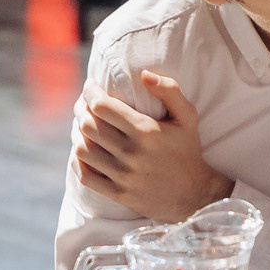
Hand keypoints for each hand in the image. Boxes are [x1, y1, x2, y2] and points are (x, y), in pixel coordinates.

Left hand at [73, 72, 232, 221]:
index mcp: (146, 131)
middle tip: (83, 105)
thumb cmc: (187, 150)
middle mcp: (132, 153)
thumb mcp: (187, 116)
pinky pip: (86, 176)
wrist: (193, 194)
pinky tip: (82, 151)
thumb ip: (170, 90)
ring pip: (82, 149)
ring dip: (76, 134)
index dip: (89, 93)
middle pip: (88, 125)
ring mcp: (124, 176)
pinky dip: (77, 161)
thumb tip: (144, 74)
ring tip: (81, 126)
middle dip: (80, 110)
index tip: (90, 87)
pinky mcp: (118, 193)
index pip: (102, 106)